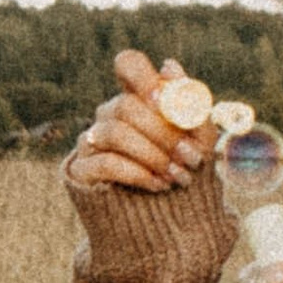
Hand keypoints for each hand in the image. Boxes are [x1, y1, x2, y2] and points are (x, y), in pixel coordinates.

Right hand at [66, 48, 213, 193]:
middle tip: (191, 157)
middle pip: (126, 105)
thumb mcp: (200, 138)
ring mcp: (92, 140)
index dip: (142, 76)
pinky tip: (158, 184)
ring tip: (177, 176)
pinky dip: (137, 173)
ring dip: (153, 155)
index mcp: (138, 98)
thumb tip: (169, 65)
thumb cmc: (184, 168)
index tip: (161, 99)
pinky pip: (106, 162)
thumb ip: (191, 105)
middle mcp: (110, 114)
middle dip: (162, 132)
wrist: (168, 217)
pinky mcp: (82, 169)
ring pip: (115, 132)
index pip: (128, 64)